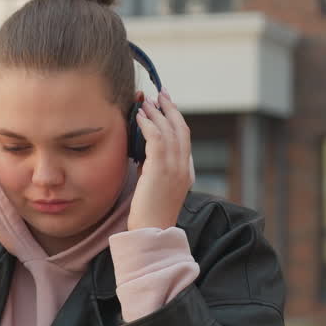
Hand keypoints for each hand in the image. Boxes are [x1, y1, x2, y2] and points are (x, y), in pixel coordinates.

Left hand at [129, 88, 193, 230]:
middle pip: (180, 128)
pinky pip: (156, 138)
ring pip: (169, 130)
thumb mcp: (156, 187)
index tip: (166, 105)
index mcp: (186, 171)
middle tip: (159, 93)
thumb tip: (143, 153)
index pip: (184, 138)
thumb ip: (154, 169)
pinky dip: (148, 124)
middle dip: (170, 108)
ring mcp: (175, 168)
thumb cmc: (149, 214)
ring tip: (145, 100)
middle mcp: (184, 167)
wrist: (152, 232)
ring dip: (156, 112)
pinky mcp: (161, 169)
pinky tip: (139, 116)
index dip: (175, 119)